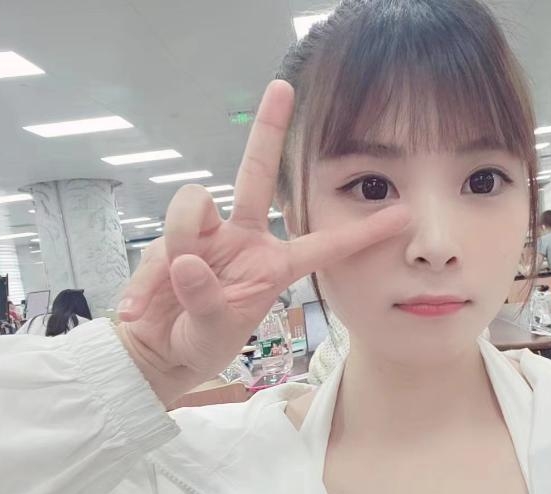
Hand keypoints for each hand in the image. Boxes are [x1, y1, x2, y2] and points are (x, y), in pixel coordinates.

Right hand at [116, 80, 408, 404]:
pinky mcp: (174, 235)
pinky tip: (146, 297)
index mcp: (274, 267)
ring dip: (182, 234)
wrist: (156, 350)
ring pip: (195, 203)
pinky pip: (166, 231)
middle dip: (268, 131)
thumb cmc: (197, 342)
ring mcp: (207, 234)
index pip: (323, 245)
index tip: (403, 213)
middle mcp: (245, 240)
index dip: (361, 232)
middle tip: (282, 87)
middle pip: (258, 175)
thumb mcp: (211, 332)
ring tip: (176, 283)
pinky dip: (155, 265)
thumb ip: (205, 298)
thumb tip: (188, 259)